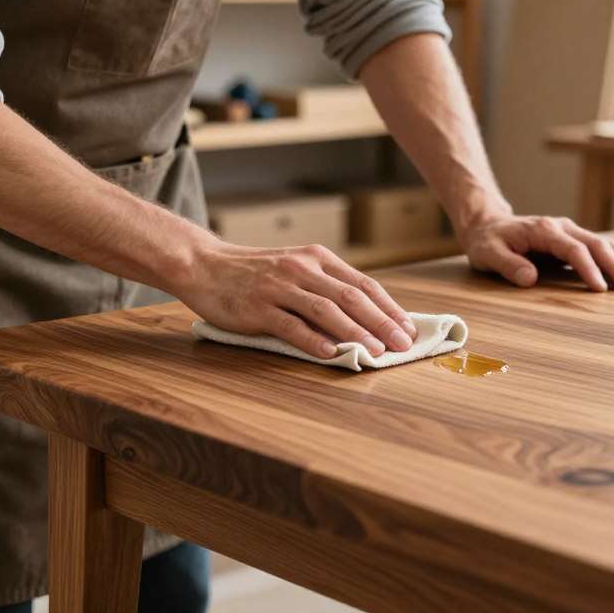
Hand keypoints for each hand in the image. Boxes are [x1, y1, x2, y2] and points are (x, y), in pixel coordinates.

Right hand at [178, 239, 416, 359]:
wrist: (205, 265)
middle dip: (381, 322)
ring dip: (354, 332)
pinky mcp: (257, 306)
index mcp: (318, 259)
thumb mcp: (296, 268)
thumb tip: (367, 318)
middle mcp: (302, 269)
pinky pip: (290, 325)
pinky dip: (312, 340)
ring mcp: (279, 286)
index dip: (388, 308)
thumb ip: (327, 287)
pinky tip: (331, 354)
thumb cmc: (256, 272)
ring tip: (375, 352)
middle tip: (402, 344)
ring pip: (325, 310)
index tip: (408, 328)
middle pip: (351, 297)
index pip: (363, 284)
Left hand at [460, 213, 613, 291]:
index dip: (588, 268)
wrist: (488, 224)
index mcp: (543, 230)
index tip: (601, 289)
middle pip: (596, 244)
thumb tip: (530, 278)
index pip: (572, 249)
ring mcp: (570, 231)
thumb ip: (507, 264)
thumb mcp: (488, 253)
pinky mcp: (574, 239)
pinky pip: (603, 248)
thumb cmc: (487, 241)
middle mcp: (562, 227)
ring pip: (606, 244)